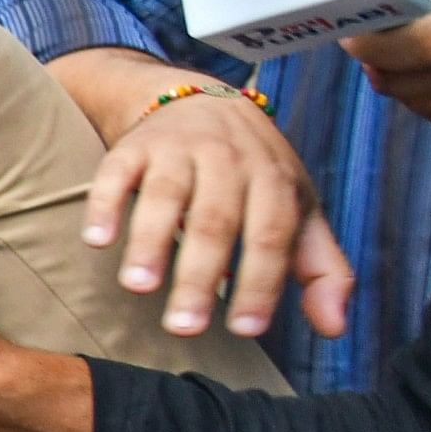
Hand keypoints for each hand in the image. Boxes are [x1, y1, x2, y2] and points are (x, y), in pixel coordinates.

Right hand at [79, 55, 352, 339]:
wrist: (202, 102)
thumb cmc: (254, 172)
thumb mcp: (298, 210)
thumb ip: (319, 268)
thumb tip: (333, 328)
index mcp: (273, 179)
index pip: (270, 234)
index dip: (260, 281)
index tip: (245, 329)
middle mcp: (228, 160)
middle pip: (215, 220)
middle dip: (199, 275)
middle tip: (184, 327)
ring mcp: (177, 150)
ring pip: (165, 195)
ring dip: (150, 242)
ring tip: (138, 287)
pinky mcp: (133, 147)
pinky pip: (116, 173)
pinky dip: (104, 204)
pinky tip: (98, 240)